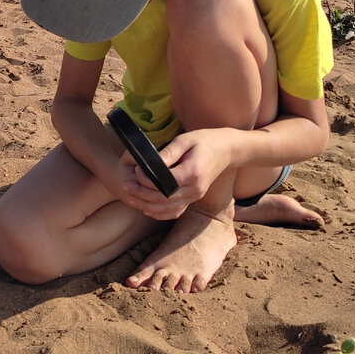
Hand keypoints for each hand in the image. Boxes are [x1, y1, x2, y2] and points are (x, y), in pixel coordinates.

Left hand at [120, 128, 236, 219]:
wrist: (228, 150)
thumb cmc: (205, 140)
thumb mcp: (185, 140)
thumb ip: (167, 154)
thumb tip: (149, 163)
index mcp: (192, 173)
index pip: (164, 183)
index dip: (146, 179)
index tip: (135, 170)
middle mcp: (195, 189)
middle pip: (163, 200)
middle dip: (141, 194)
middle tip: (126, 185)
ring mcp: (195, 196)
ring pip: (168, 210)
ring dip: (147, 206)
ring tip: (131, 197)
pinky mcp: (194, 198)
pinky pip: (176, 212)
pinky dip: (160, 213)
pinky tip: (147, 208)